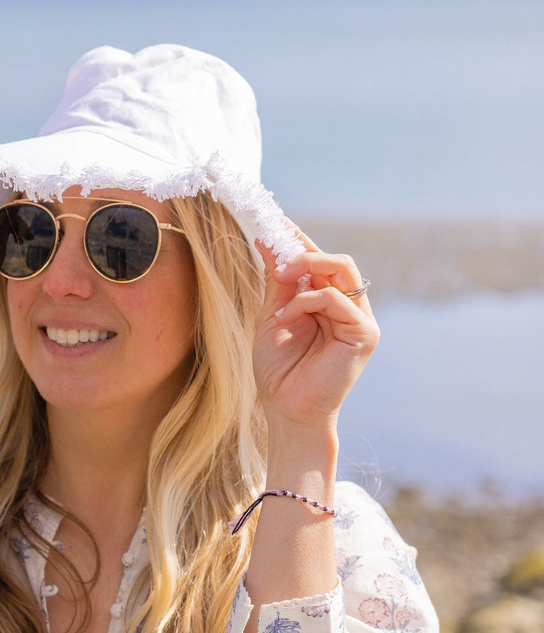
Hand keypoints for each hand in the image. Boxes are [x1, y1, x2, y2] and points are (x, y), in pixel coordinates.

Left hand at [252, 231, 378, 437]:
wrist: (287, 411)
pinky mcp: (364, 334)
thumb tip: (268, 241)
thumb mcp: (273, 317)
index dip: (298, 240)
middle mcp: (346, 306)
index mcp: (326, 301)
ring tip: (281, 281)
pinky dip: (309, 301)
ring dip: (308, 267)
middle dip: (305, 250)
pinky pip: (338, 299)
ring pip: (343, 269)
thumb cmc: (279, 371)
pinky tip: (288, 317)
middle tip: (276, 258)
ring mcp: (358, 318)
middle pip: (336, 259)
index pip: (318, 261)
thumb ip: (277, 282)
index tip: (273, 220)